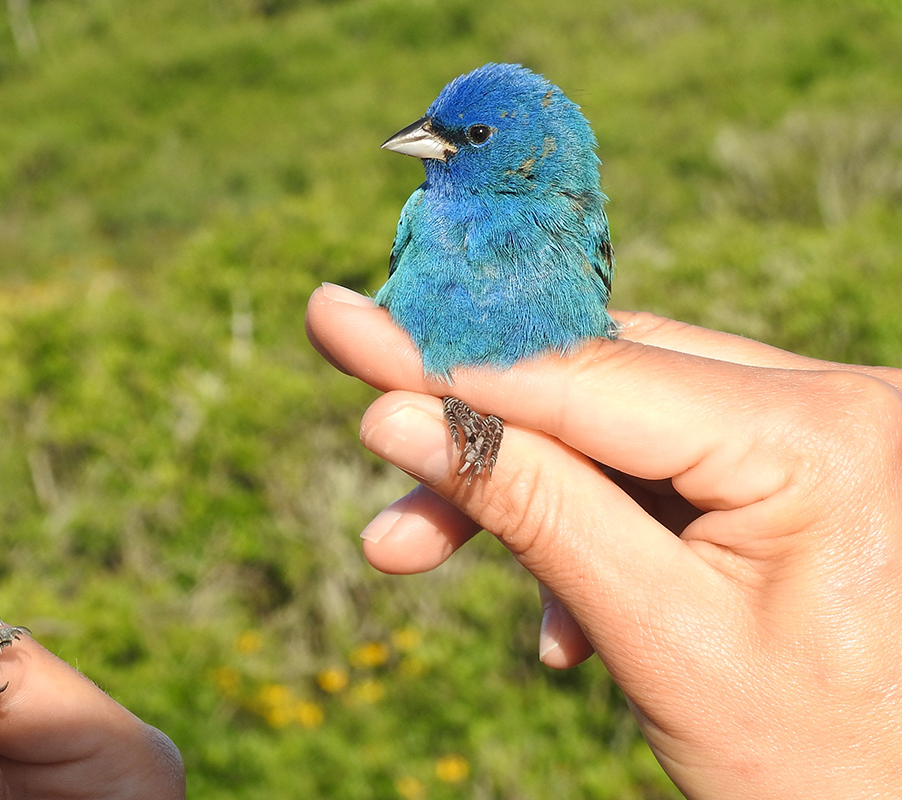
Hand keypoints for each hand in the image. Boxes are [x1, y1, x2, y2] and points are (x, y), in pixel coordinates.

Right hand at [306, 282, 901, 798]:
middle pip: (600, 387)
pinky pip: (670, 460)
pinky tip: (565, 623)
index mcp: (823, 434)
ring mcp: (834, 427)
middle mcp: (843, 399)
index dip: (447, 362)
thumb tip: (394, 420)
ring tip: (436, 566)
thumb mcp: (652, 633)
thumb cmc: (816, 761)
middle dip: (479, 447)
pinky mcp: (813, 463)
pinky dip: (598, 520)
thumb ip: (526, 506)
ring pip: (624, 421)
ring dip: (532, 496)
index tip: (341, 322)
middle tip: (377, 497)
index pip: (589, 376)